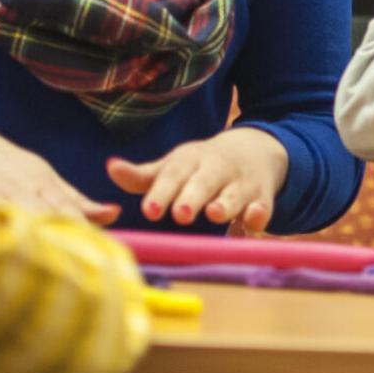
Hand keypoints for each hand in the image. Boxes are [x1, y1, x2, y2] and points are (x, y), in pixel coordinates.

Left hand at [106, 127, 289, 233]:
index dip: (162, 192)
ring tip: (216, 213)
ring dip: (226, 203)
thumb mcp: (174, 166)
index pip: (174, 175)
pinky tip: (254, 222)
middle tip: (181, 214)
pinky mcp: (262, 197)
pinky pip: (262, 206)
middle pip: (204, 182)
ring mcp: (241, 182)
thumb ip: (143, 176)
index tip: (149, 210)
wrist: (254, 150)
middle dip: (193, 197)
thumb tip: (110, 167)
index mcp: (190, 161)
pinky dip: (260, 214)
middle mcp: (216, 169)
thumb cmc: (201, 167)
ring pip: (234, 194)